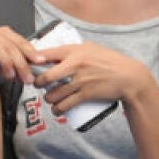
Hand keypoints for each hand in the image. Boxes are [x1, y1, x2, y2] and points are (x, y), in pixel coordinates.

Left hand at [30, 41, 148, 114]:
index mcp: (74, 50)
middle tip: (38, 85)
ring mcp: (79, 80)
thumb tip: (53, 54)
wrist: (129, 77)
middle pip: (45, 77)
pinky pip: (64, 105)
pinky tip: (56, 110)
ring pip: (53, 94)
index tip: (29, 67)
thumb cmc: (110, 61)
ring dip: (48, 99)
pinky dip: (57, 109)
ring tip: (50, 98)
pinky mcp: (85, 94)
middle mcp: (74, 64)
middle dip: (37, 84)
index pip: (46, 54)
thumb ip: (72, 50)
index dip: (33, 61)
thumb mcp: (91, 48)